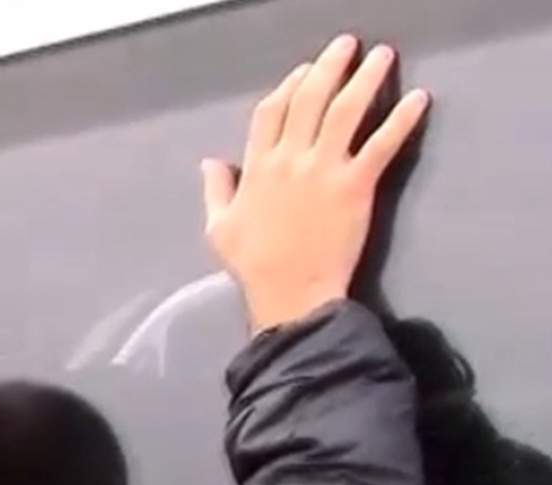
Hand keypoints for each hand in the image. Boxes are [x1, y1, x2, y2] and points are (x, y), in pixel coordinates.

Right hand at [201, 35, 429, 332]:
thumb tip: (209, 162)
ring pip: (346, 111)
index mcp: (257, 167)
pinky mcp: (355, 186)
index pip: (270, 112)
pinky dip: (402, 120)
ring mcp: (323, 170)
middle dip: (329, 67)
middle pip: (309, 99)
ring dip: (366, 78)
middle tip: (347, 45)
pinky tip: (419, 99)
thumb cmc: (253, 266)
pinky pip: (381, 144)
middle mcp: (290, 160)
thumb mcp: (219, 228)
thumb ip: (216, 190)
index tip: (305, 70)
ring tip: (383, 56)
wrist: (290, 294)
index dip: (289, 86)